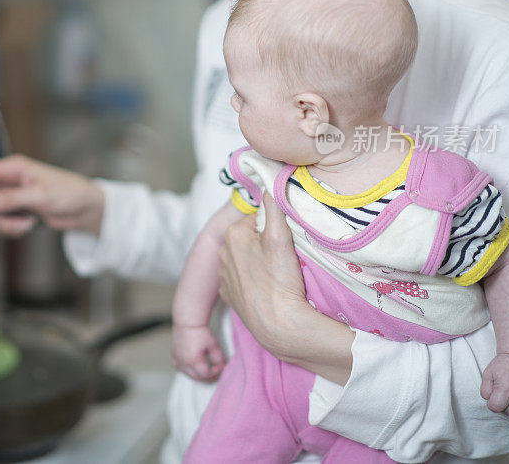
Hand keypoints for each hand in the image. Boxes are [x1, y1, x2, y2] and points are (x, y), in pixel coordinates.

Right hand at [0, 155, 104, 236]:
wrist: (85, 208)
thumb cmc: (68, 192)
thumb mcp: (38, 196)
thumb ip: (9, 200)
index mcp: (14, 168)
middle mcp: (11, 180)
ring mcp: (14, 196)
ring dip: (5, 224)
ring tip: (25, 224)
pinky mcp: (19, 210)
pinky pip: (4, 222)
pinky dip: (13, 228)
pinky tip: (29, 225)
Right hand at [172, 324, 225, 380]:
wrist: (187, 320)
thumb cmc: (200, 331)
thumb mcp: (213, 345)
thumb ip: (219, 358)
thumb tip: (223, 365)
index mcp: (193, 360)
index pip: (206, 374)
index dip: (215, 372)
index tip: (221, 366)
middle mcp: (183, 362)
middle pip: (197, 376)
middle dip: (208, 376)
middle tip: (216, 372)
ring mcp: (177, 359)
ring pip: (188, 373)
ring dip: (197, 374)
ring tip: (206, 370)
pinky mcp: (174, 355)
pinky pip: (179, 367)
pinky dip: (187, 369)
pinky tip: (192, 366)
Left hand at [218, 192, 353, 383]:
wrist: (278, 325)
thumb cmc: (280, 280)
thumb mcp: (281, 237)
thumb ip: (274, 206)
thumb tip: (271, 183)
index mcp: (232, 234)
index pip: (256, 219)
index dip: (274, 228)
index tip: (286, 241)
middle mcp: (222, 253)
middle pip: (249, 238)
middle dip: (264, 243)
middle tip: (283, 258)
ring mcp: (223, 276)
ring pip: (245, 258)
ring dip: (258, 261)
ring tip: (276, 274)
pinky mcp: (228, 295)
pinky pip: (242, 278)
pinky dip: (252, 279)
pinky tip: (266, 287)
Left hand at [481, 353, 508, 422]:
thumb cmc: (502, 365)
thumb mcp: (488, 374)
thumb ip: (485, 390)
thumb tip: (488, 401)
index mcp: (505, 390)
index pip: (495, 407)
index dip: (491, 403)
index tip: (492, 395)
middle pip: (505, 412)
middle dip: (500, 405)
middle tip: (500, 394)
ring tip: (508, 399)